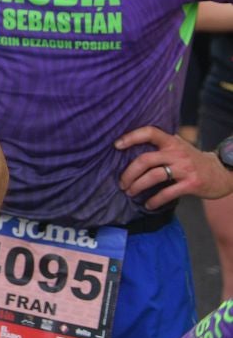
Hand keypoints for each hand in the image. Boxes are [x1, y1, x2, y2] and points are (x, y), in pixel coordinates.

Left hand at [116, 125, 232, 207]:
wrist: (221, 173)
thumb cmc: (193, 159)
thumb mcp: (179, 146)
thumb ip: (161, 144)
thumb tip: (132, 144)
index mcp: (172, 142)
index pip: (150, 132)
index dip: (131, 137)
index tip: (116, 145)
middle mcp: (177, 153)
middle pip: (145, 159)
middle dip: (129, 173)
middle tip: (121, 183)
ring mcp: (184, 168)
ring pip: (153, 176)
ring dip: (137, 186)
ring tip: (129, 192)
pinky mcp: (191, 184)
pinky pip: (167, 193)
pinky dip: (154, 200)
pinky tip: (148, 205)